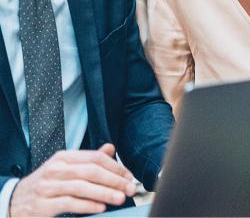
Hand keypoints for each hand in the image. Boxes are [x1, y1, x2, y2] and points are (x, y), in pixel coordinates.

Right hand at [9, 144, 136, 216]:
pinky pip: (69, 203)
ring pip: (81, 187)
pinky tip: (100, 207)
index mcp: (63, 158)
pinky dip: (87, 205)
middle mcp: (55, 170)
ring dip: (104, 193)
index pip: (95, 158)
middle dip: (114, 180)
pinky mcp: (42, 205)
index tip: (129, 177)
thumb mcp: (65, 169)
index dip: (115, 167)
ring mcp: (46, 187)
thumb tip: (110, 147)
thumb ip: (88, 160)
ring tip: (120, 198)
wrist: (14, 202)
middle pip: (91, 171)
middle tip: (129, 189)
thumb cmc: (46, 185)